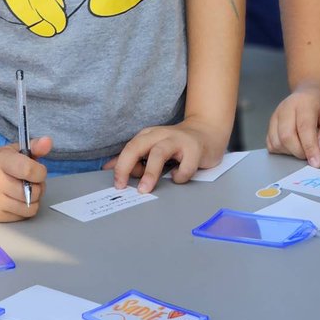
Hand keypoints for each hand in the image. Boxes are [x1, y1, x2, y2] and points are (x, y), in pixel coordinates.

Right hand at [0, 135, 51, 222]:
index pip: (29, 170)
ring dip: (33, 200)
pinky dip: (23, 209)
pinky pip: (21, 217)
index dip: (40, 173)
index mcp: (0, 160)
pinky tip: (16, 200)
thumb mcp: (15, 150)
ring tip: (25, 191)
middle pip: (32, 192)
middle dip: (38, 187)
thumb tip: (48, 142)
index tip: (38, 171)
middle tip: (32, 182)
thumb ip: (35, 146)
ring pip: (29, 208)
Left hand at [104, 120, 226, 192]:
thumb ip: (136, 159)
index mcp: (149, 135)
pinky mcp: (195, 149)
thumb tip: (111, 169)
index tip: (118, 184)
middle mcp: (161, 134)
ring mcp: (179, 140)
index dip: (120, 166)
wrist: (208, 130)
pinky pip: (184, 167)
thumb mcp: (154, 148)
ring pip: (159, 153)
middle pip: (137, 146)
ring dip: (149, 172)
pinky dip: (179, 176)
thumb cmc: (178, 144)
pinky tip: (179, 177)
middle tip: (122, 186)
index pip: (129, 149)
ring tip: (145, 189)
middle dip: (126, 166)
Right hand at [266, 84, 319, 166]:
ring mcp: (276, 115)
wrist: (313, 93)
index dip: (310, 147)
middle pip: (286, 136)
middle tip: (312, 154)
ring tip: (304, 146)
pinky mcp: (271, 124)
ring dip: (291, 152)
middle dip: (300, 152)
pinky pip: (271, 144)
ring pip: (277, 142)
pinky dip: (282, 151)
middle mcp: (286, 107)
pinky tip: (294, 146)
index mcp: (305, 102)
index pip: (304, 127)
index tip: (316, 162)